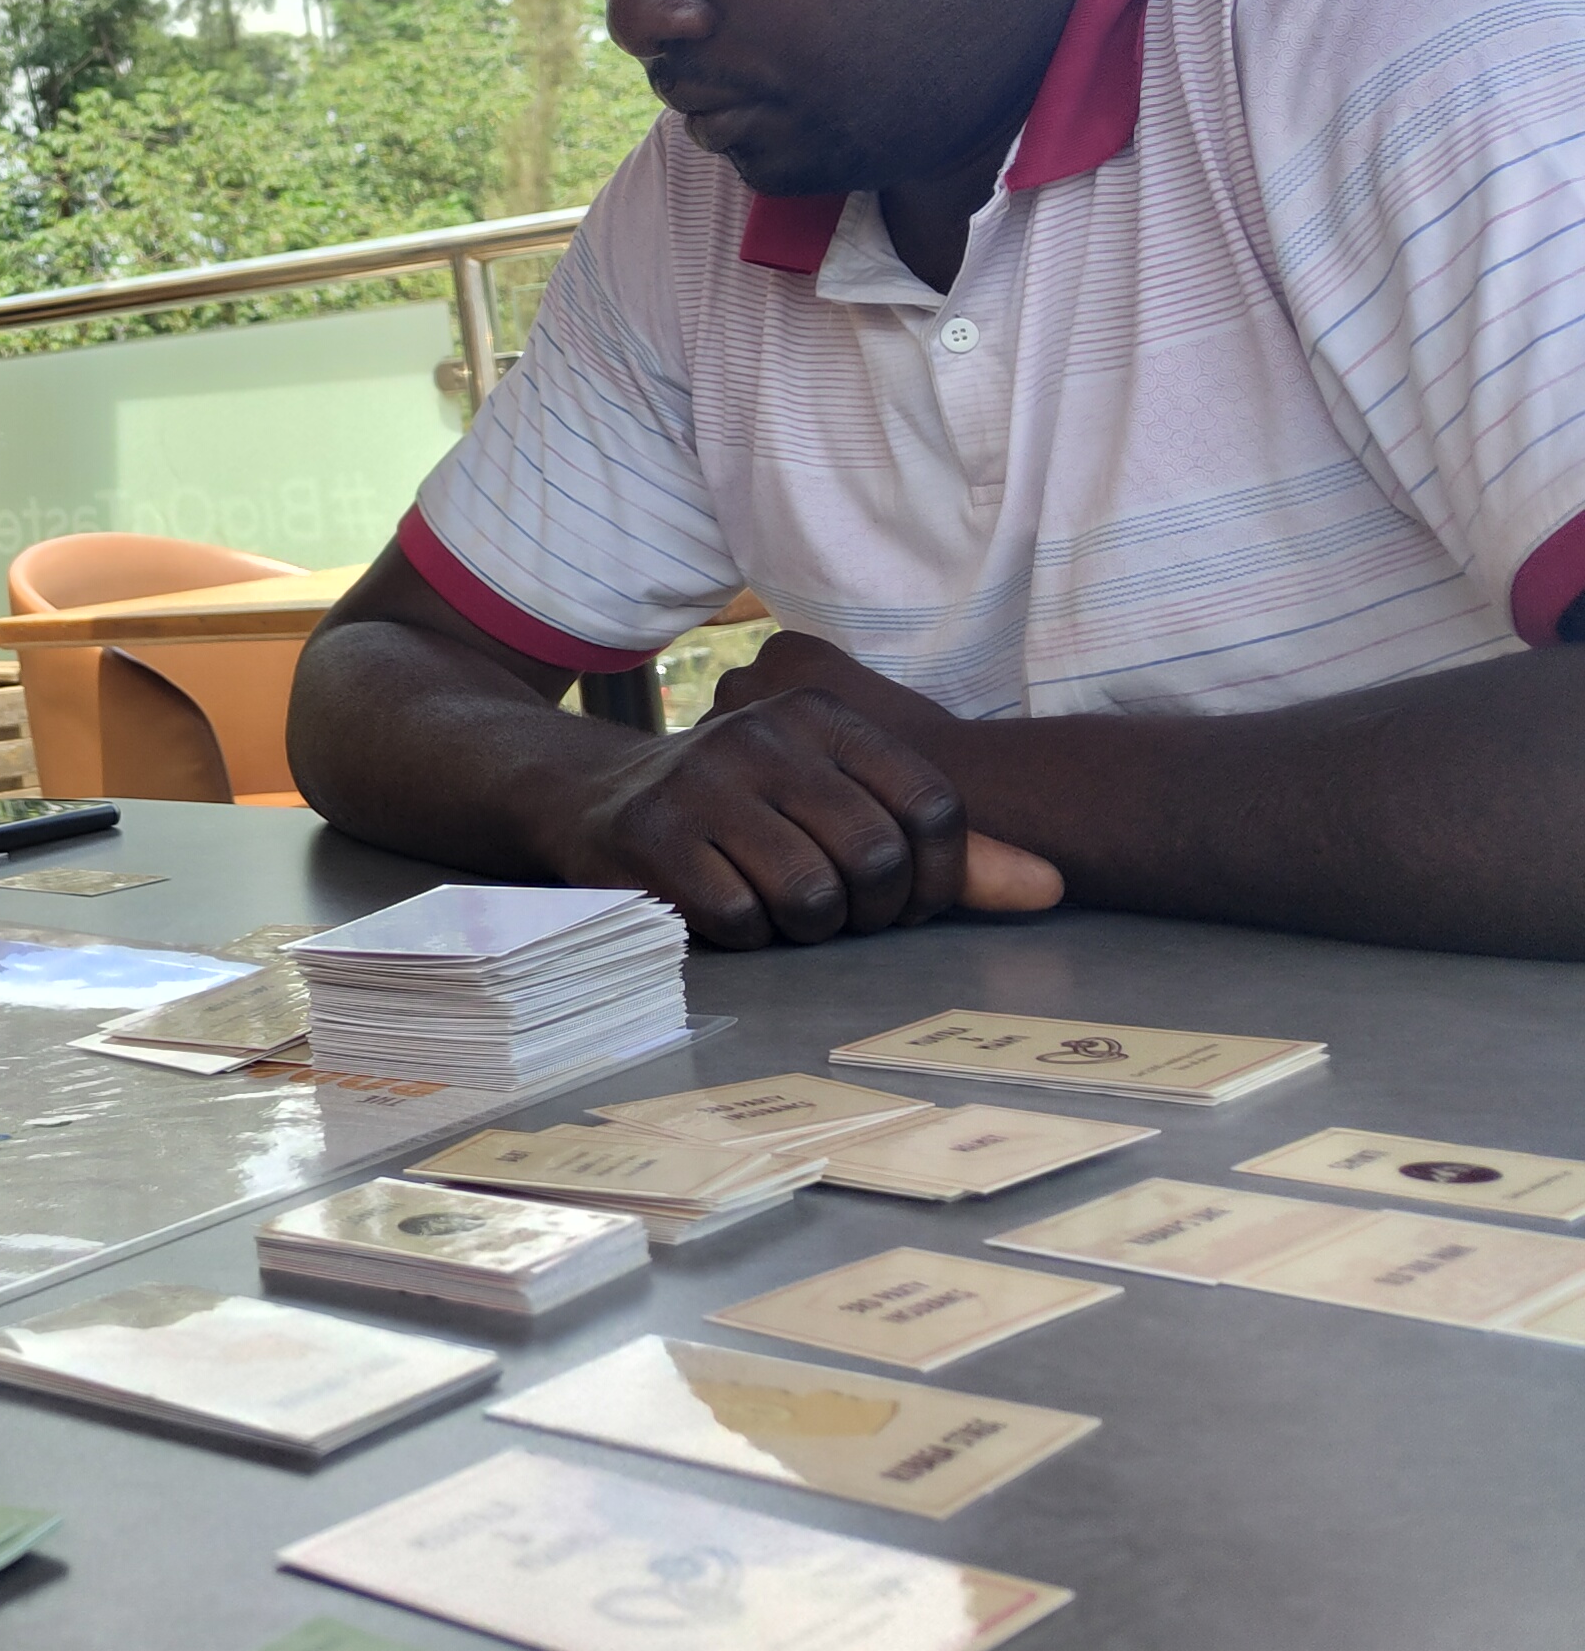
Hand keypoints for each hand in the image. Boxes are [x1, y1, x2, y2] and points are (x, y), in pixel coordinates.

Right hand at [540, 638, 1049, 947]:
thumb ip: (945, 850)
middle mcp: (764, 733)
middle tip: (834, 913)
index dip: (939, 878)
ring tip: (776, 909)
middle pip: (875, 859)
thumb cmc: (745, 811)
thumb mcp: (839, 805)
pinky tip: (721, 909)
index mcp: (823, 715)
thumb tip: (1055, 889)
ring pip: (809, 897)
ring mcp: (702, 779)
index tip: (904, 901)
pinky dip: (742, 936)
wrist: (595, 797)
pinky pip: (739, 920)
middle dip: (866, 912)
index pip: (934, 806)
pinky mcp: (651, 833)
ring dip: (803, 930)